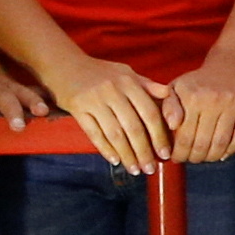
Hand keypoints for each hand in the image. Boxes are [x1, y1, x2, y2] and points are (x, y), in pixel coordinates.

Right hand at [49, 53, 170, 173]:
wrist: (65, 65)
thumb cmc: (100, 72)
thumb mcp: (125, 72)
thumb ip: (147, 85)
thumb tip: (169, 95)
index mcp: (128, 81)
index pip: (149, 112)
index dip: (158, 134)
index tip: (165, 153)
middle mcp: (113, 90)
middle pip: (133, 127)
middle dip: (143, 151)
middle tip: (150, 168)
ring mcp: (94, 100)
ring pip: (114, 134)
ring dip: (126, 155)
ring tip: (135, 170)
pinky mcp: (78, 108)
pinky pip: (94, 133)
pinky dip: (105, 149)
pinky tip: (115, 161)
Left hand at [159, 54, 234, 162]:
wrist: (230, 64)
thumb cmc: (199, 81)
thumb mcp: (177, 88)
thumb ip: (168, 107)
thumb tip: (171, 125)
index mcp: (192, 97)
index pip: (184, 138)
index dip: (179, 154)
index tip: (177, 158)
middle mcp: (213, 100)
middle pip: (202, 144)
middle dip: (194, 158)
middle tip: (191, 159)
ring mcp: (232, 104)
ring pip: (220, 144)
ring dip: (211, 157)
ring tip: (205, 157)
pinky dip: (230, 150)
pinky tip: (222, 153)